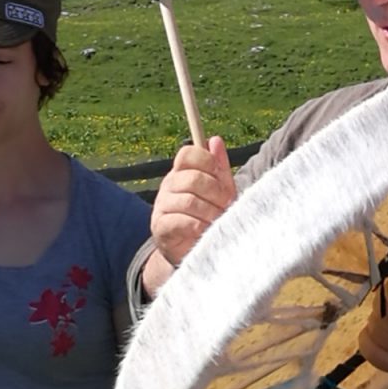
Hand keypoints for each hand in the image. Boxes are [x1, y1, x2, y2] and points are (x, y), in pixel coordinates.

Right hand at [150, 135, 236, 266]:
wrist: (193, 249)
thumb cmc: (209, 215)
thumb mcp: (221, 190)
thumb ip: (219, 166)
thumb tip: (215, 140)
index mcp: (182, 172)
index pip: (187, 153)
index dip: (208, 161)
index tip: (222, 177)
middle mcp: (168, 185)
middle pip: (191, 178)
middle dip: (215, 192)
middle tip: (227, 204)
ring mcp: (162, 206)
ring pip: (188, 201)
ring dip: (210, 212)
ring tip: (219, 220)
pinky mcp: (160, 227)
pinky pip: (180, 221)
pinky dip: (198, 226)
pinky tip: (206, 230)